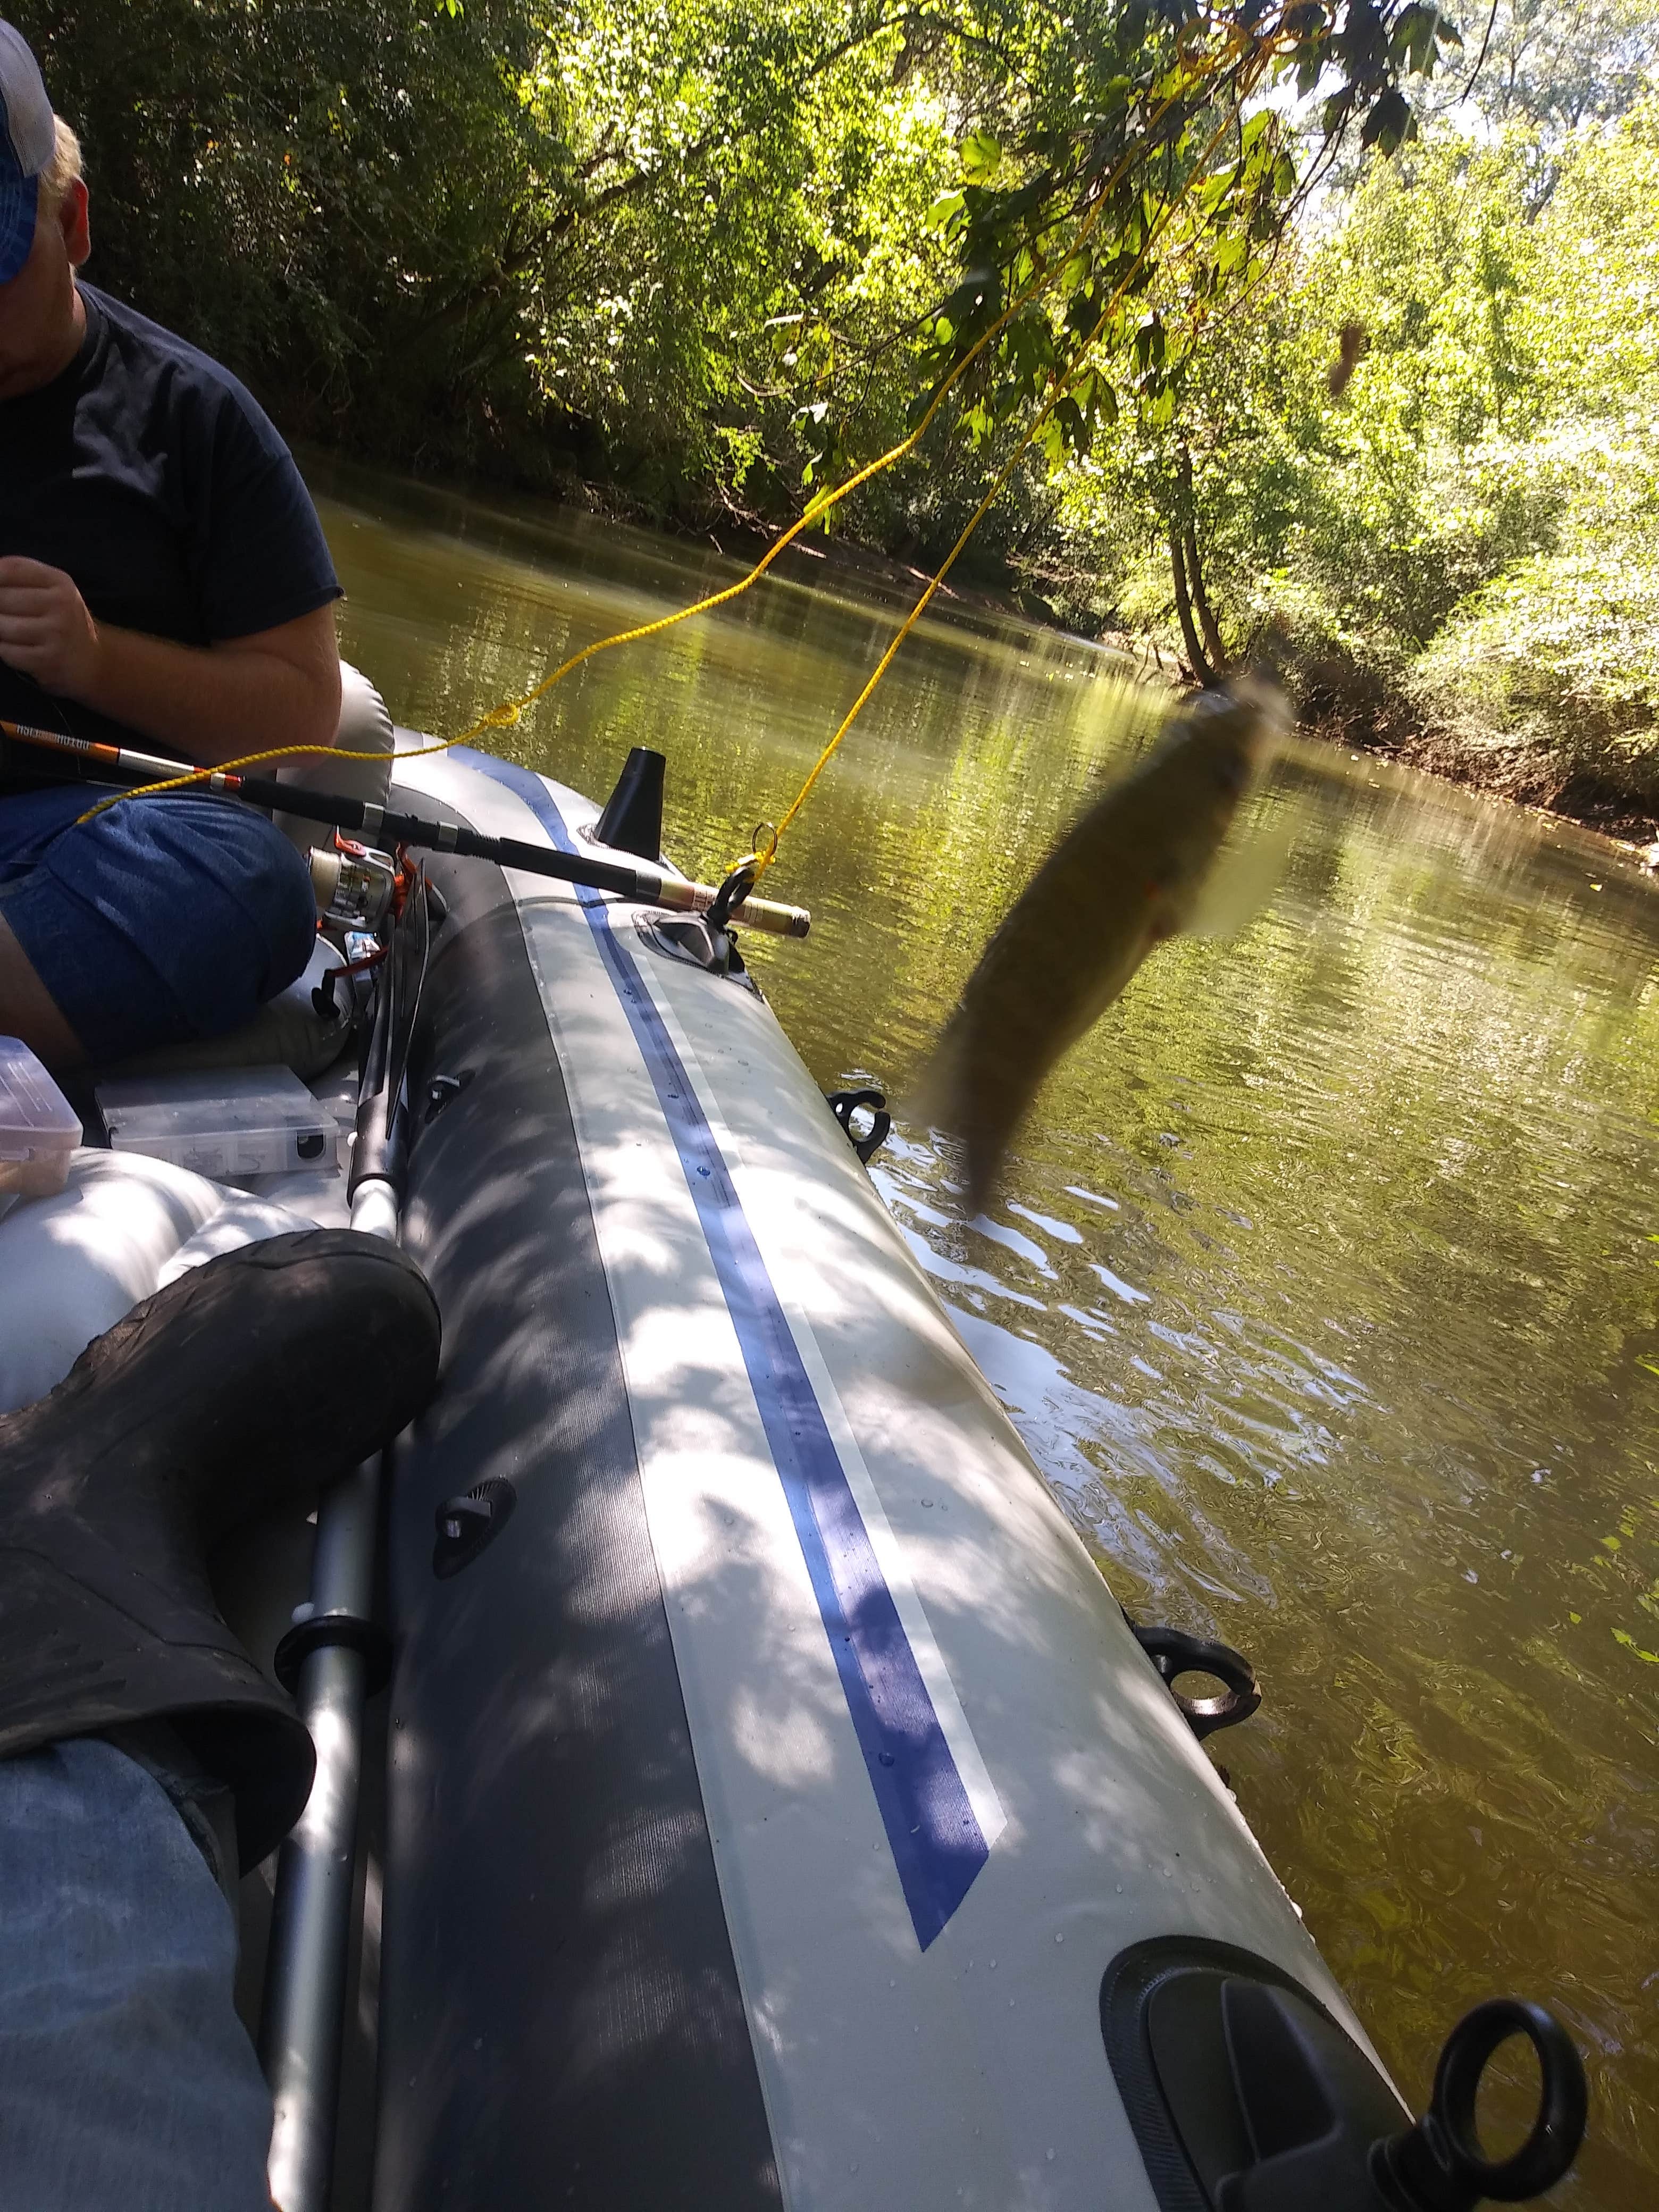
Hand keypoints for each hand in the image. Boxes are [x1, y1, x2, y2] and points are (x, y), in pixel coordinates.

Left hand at [0, 558, 102, 700]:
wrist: (92, 660)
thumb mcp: (51, 590)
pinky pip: (8, 651)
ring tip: (7, 631)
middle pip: (2, 598)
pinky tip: (12, 647)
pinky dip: (3, 649)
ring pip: (2, 626)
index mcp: (60, 582)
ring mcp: (56, 633)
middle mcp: (62, 605)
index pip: (12, 569)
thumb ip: (20, 576)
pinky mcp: (49, 659)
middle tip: (3, 614)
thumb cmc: (61, 620)